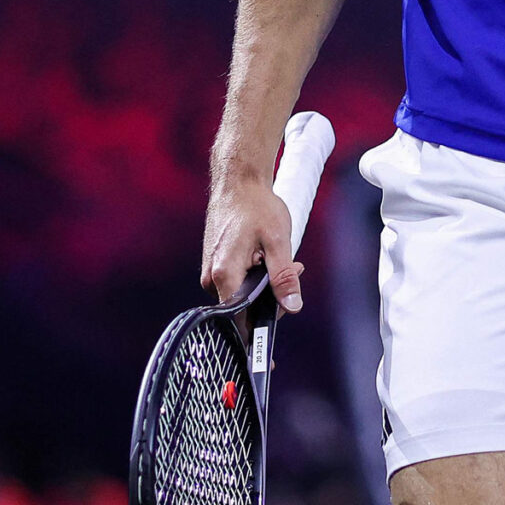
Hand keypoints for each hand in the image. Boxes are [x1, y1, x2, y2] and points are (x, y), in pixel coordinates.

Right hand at [200, 172, 304, 310]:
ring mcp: (211, 271)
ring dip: (264, 282)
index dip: (263, 322)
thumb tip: (292, 306)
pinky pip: (236, 281)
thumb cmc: (256, 206)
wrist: (238, 182)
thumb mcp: (278, 242)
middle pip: (242, 308)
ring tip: (279, 255)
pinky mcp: (215, 264)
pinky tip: (266, 254)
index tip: (281, 314)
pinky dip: (255, 274)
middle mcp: (211, 278)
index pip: (240, 320)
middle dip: (271, 295)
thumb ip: (284, 277)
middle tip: (292, 269)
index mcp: (224, 275)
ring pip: (241, 293)